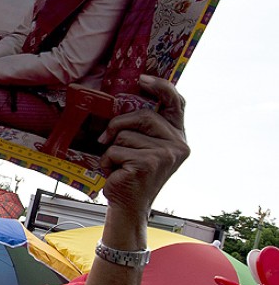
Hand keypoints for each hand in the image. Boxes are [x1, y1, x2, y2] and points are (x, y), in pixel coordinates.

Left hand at [99, 76, 188, 216]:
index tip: (142, 79)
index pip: (176, 102)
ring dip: (112, 149)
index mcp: (177, 136)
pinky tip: (116, 173)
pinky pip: (115, 149)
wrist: (128, 205)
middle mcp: (178, 145)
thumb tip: (120, 102)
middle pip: (143, 115)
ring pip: (125, 134)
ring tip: (118, 164)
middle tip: (107, 139)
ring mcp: (164, 155)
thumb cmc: (131, 173)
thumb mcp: (141, 146)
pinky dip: (107, 161)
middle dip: (119, 125)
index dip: (161, 86)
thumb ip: (141, 126)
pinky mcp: (147, 164)